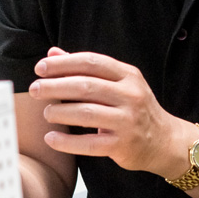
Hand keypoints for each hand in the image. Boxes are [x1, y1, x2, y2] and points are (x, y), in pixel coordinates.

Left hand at [28, 47, 189, 176]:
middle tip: (34, 89)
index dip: (63, 63)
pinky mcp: (123, 145)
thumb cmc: (134, 108)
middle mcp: (131, 95)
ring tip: (46, 113)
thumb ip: (85, 69)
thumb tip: (52, 53)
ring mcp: (128, 120)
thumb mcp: (117, 84)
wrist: (164, 140)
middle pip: (86, 86)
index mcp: (128, 75)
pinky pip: (89, 143)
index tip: (40, 68)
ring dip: (60, 112)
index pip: (92, 62)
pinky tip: (50, 138)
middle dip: (55, 86)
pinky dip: (67, 142)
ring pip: (86, 113)